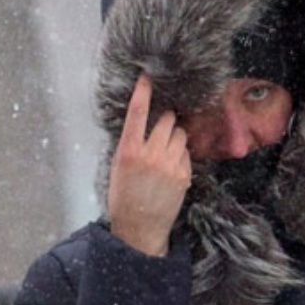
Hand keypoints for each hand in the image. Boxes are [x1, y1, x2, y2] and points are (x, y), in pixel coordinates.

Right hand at [106, 74, 191, 255]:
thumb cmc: (123, 196)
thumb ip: (130, 144)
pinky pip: (186, 152)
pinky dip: (181, 153)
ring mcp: (170, 164)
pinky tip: (172, 165)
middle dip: (166, 118)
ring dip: (175, 134)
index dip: (143, 91)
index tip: (148, 76)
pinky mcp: (184, 175)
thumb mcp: (118, 167)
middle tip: (162, 124)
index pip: (137, 113)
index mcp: (128, 150)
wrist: (140, 227)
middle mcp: (151, 154)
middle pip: (166, 119)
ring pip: (180, 134)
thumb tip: (141, 123)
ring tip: (166, 148)